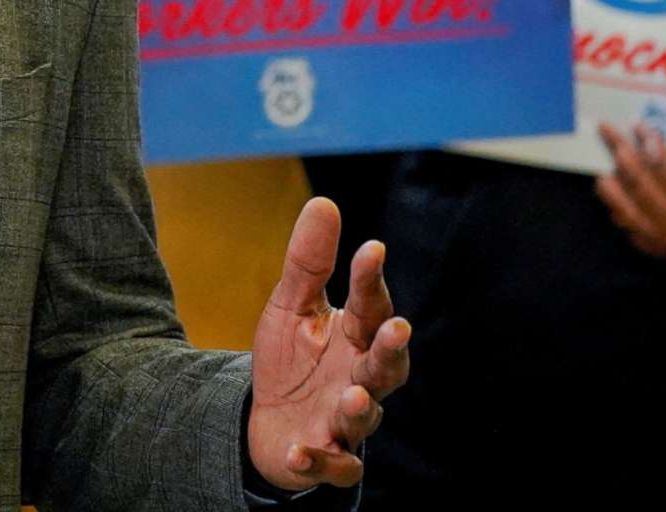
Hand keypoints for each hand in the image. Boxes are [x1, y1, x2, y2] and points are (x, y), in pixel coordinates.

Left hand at [248, 197, 410, 493]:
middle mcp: (360, 379)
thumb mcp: (291, 307)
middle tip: (396, 328)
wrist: (269, 423)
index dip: (371, 279)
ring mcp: (345, 421)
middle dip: (391, 349)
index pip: (370, 305)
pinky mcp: (326, 457)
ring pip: (363, 418)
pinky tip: (299, 451)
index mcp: (355, 337)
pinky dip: (316, 461)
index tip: (372, 248)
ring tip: (352, 396)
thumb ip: (308, 263)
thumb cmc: (292, 361)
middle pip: (386, 366)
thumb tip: (324, 202)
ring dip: (360, 408)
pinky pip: (329, 464)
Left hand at [594, 123, 665, 265]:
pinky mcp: (646, 246)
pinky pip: (623, 222)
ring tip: (604, 170)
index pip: (664, 166)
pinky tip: (613, 193)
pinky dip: (616, 205)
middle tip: (607, 132)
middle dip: (620, 151)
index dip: (648, 143)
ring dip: (610, 182)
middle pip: (638, 181)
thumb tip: (650, 140)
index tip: (638, 126)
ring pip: (623, 204)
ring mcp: (657, 235)